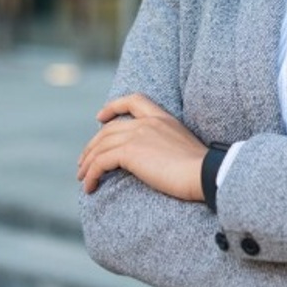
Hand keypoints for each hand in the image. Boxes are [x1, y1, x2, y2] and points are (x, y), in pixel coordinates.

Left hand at [77, 93, 206, 199]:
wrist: (204, 173)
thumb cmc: (200, 168)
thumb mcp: (183, 146)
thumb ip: (165, 145)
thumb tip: (154, 159)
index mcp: (163, 117)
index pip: (134, 100)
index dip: (113, 107)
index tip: (100, 118)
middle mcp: (148, 122)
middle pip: (108, 129)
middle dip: (92, 146)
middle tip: (84, 162)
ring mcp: (138, 135)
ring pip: (100, 146)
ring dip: (87, 163)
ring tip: (82, 178)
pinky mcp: (129, 152)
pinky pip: (100, 162)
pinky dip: (91, 175)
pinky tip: (89, 187)